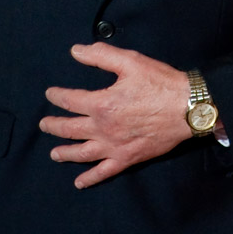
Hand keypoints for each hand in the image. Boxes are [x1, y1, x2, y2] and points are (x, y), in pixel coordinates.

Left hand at [40, 45, 192, 187]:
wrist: (188, 108)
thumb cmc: (161, 83)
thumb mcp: (131, 62)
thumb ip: (101, 56)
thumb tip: (76, 51)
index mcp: (102, 104)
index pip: (70, 101)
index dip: (57, 96)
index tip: (51, 94)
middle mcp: (103, 129)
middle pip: (70, 129)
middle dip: (54, 126)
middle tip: (45, 124)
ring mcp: (114, 146)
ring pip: (81, 153)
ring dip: (64, 153)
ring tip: (54, 153)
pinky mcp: (127, 158)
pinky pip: (104, 172)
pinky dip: (90, 178)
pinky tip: (79, 182)